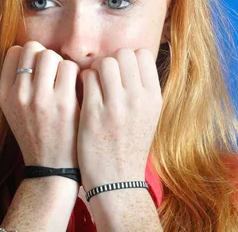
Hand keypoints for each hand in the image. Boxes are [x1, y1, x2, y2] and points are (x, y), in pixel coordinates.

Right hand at [0, 41, 80, 167]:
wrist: (52, 168)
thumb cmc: (38, 134)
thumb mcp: (14, 110)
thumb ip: (18, 81)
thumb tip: (33, 49)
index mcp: (4, 95)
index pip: (14, 51)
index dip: (30, 56)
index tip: (39, 70)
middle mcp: (19, 95)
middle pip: (34, 49)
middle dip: (47, 57)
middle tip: (55, 75)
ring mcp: (40, 99)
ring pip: (52, 55)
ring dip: (62, 65)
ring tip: (66, 83)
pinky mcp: (63, 103)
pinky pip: (70, 68)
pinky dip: (77, 74)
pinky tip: (77, 89)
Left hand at [77, 48, 162, 190]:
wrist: (117, 182)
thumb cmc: (130, 146)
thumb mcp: (148, 116)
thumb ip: (142, 89)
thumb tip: (129, 60)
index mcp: (154, 98)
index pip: (143, 54)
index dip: (128, 58)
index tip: (120, 72)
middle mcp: (138, 99)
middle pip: (123, 54)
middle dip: (111, 61)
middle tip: (104, 77)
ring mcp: (116, 106)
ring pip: (104, 62)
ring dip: (95, 69)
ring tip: (93, 84)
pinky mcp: (93, 113)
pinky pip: (86, 78)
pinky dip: (83, 81)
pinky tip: (84, 94)